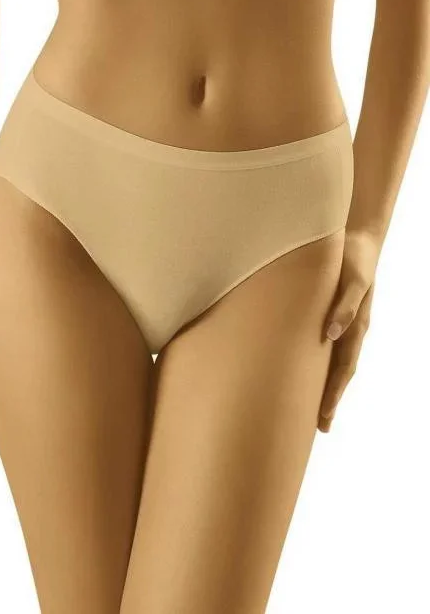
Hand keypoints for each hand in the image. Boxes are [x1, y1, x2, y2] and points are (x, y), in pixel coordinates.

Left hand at [318, 229, 380, 432]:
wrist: (358, 240)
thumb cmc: (353, 259)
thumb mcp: (352, 280)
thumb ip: (343, 306)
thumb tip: (331, 334)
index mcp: (356, 326)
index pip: (343, 369)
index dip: (333, 393)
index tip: (324, 416)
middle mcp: (351, 330)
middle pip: (340, 373)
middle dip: (330, 400)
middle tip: (319, 427)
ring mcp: (344, 325)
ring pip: (334, 363)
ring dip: (325, 385)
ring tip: (313, 408)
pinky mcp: (335, 315)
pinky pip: (328, 347)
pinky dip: (322, 364)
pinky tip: (308, 371)